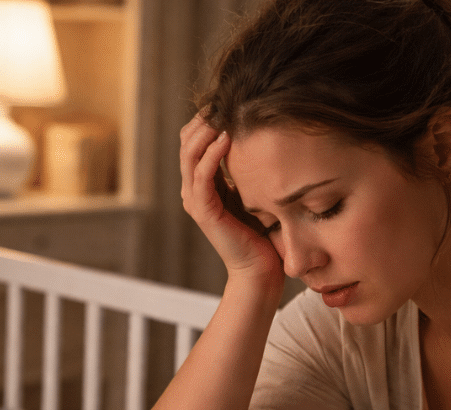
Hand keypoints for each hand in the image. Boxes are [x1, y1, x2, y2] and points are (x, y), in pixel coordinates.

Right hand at [179, 114, 281, 286]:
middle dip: (204, 118)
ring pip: (189, 154)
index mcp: (202, 184)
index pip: (193, 140)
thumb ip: (248, 167)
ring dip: (205, 131)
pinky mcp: (204, 212)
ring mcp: (195, 201)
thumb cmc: (263, 232)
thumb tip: (264, 134)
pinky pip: (201, 176)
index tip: (229, 99)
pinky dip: (211, 154)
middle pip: (186, 142)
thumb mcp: (255, 189)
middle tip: (224, 99)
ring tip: (222, 113)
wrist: (260, 269)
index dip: (207, 118)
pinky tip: (227, 137)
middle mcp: (193, 190)